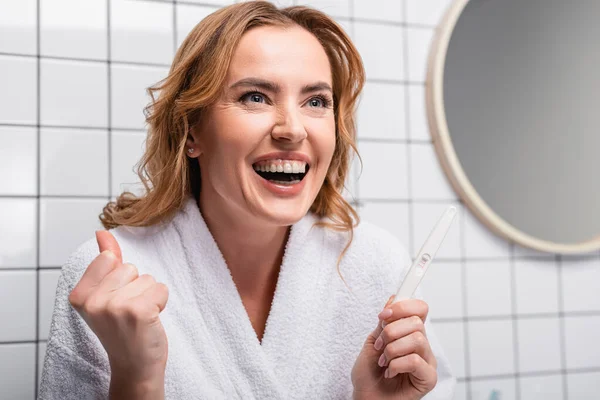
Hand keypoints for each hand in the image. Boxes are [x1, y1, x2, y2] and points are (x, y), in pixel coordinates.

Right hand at [68, 231, 168, 397]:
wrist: (134, 366)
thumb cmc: (122, 329)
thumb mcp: (107, 294)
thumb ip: (105, 262)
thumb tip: (102, 233)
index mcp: (79, 295)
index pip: (109, 259)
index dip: (120, 278)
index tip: (115, 302)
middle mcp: (92, 301)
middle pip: (130, 267)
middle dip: (135, 287)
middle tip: (128, 313)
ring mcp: (114, 307)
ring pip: (147, 278)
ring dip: (149, 295)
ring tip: (138, 318)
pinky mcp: (138, 312)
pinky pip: (161, 288)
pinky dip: (161, 302)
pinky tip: (150, 321)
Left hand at [351, 296, 437, 399]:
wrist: (365, 397)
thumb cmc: (369, 374)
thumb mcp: (374, 341)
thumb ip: (385, 322)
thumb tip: (394, 297)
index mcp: (411, 333)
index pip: (420, 308)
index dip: (403, 306)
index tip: (383, 315)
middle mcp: (422, 345)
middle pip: (416, 322)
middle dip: (390, 332)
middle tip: (380, 346)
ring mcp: (427, 361)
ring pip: (416, 339)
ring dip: (392, 350)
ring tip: (384, 362)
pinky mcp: (428, 378)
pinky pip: (415, 360)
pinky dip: (396, 365)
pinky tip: (390, 373)